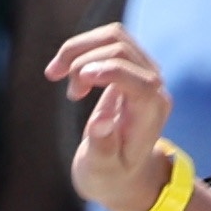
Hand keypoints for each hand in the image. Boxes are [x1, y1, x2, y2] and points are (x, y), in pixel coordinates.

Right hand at [51, 22, 175, 210]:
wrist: (122, 172)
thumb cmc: (110, 175)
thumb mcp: (101, 171)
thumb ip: (102, 148)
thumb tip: (102, 121)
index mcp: (152, 114)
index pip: (141, 82)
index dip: (112, 72)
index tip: (78, 79)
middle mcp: (155, 87)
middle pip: (121, 50)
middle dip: (83, 62)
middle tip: (68, 94)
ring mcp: (145, 71)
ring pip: (113, 36)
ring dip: (78, 49)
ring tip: (56, 74)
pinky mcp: (131, 64)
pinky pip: (108, 40)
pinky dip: (81, 49)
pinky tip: (69, 73)